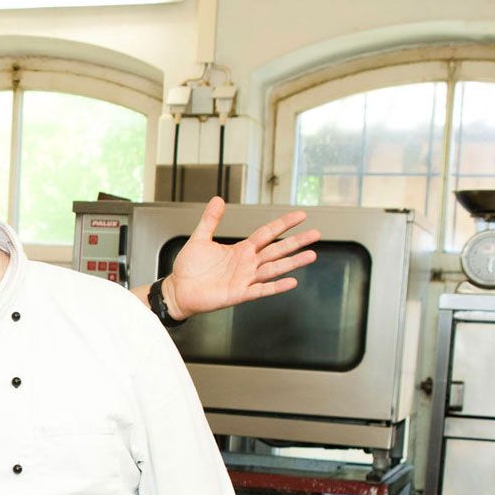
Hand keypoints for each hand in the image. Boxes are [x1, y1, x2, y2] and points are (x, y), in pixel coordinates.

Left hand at [165, 197, 319, 317]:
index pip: (267, 234)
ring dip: (292, 262)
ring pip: (274, 269)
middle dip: (296, 242)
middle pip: (277, 250)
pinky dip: (276, 287)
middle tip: (316, 233)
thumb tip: (218, 199)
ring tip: (311, 255)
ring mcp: (245, 279)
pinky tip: (291, 282)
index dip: (283, 224)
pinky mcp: (238, 294)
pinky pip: (261, 290)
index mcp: (241, 250)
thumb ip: (210, 220)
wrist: (178, 290)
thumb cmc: (188, 269)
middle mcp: (247, 264)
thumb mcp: (200, 239)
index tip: (300, 216)